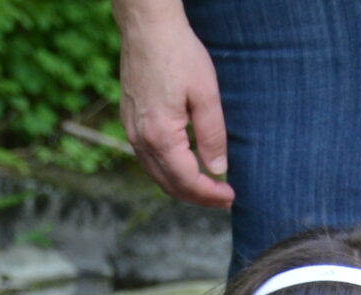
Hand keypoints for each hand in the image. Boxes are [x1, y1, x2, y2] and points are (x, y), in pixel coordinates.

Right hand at [115, 0, 233, 207]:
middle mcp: (140, 140)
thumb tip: (217, 170)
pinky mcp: (130, 123)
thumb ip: (212, 136)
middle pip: (169, 185)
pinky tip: (184, 166)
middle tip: (222, 198)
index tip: (230, 196)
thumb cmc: (178, 55)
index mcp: (160, 136)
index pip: (187, 180)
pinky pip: (148, 159)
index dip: (210, 193)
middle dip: (196, 196)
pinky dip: (168, 171)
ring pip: (156, 175)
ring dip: (182, 186)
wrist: (147, 30)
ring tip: (206, 187)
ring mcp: (131, 133)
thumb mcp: (206, 94)